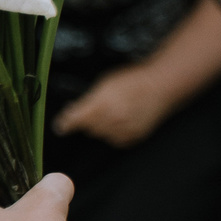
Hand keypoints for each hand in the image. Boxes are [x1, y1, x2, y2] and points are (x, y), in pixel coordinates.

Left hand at [53, 66, 178, 148]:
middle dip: (89, 120)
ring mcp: (122, 130)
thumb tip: (73, 111)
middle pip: (88, 129)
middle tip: (96, 110)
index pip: (75, 120)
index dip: (65, 123)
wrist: (161, 87)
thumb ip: (88, 99)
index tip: (60, 126)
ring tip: (114, 112)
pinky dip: (115, 133)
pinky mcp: (133, 137)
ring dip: (102, 127)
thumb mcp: (105, 83)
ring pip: (101, 135)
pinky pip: (115, 140)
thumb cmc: (133, 80)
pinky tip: (122, 121)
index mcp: (101, 104)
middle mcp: (111, 120)